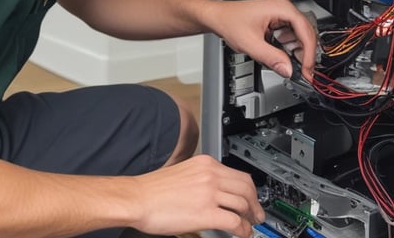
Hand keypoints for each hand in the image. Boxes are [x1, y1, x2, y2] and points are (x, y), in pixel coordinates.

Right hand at [132, 155, 264, 236]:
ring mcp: (209, 193)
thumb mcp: (182, 172)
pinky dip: (243, 230)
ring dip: (250, 218)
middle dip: (255, 203)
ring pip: (243, 204)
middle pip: (246, 187)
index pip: (238, 174)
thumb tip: (216, 192)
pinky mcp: (206, 213)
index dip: (249, 189)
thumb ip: (201, 178)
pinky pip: (234, 222)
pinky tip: (242, 234)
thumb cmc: (152, 190)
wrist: (136, 198)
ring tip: (250, 227)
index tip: (251, 198)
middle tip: (257, 214)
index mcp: (205, 163)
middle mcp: (210, 175)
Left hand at [206, 0, 317, 81]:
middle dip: (304, 54)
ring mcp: (282, 14)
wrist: (218, 17)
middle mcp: (284, 8)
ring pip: (299, 37)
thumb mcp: (250, 43)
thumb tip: (288, 69)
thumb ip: (271, 58)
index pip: (305, 30)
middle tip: (303, 72)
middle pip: (305, 34)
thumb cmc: (229, 21)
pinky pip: (290, 37)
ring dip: (296, 52)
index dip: (309, 52)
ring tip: (288, 64)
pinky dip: (288, 49)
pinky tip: (281, 57)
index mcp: (281, 7)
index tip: (308, 69)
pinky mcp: (278, 22)